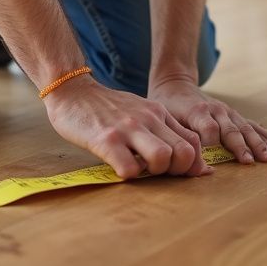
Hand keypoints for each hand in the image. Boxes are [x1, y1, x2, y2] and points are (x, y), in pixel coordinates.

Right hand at [43, 76, 213, 179]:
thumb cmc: (107, 108)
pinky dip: (128, 175)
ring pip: (162, 158)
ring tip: (139, 169)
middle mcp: (148, 119)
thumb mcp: (141, 112)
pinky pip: (129, 168)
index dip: (192, 164)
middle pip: (184, 153)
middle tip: (157, 172)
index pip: (194, 142)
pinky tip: (119, 167)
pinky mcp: (106, 139)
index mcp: (158, 113)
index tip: (177, 171)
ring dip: (154, 173)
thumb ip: (163, 131)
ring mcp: (127, 128)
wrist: (72, 90)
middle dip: (176, 172)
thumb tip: (192, 163)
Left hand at [147, 76, 266, 164]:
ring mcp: (228, 112)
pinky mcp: (235, 116)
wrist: (176, 86)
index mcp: (197, 112)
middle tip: (250, 162)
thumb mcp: (165, 119)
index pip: (208, 129)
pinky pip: (253, 126)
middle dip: (241, 147)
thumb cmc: (168, 107)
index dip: (210, 142)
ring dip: (259, 144)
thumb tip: (188, 159)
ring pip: (246, 129)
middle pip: (231, 130)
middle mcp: (216, 111)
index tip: (212, 160)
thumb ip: (177, 136)